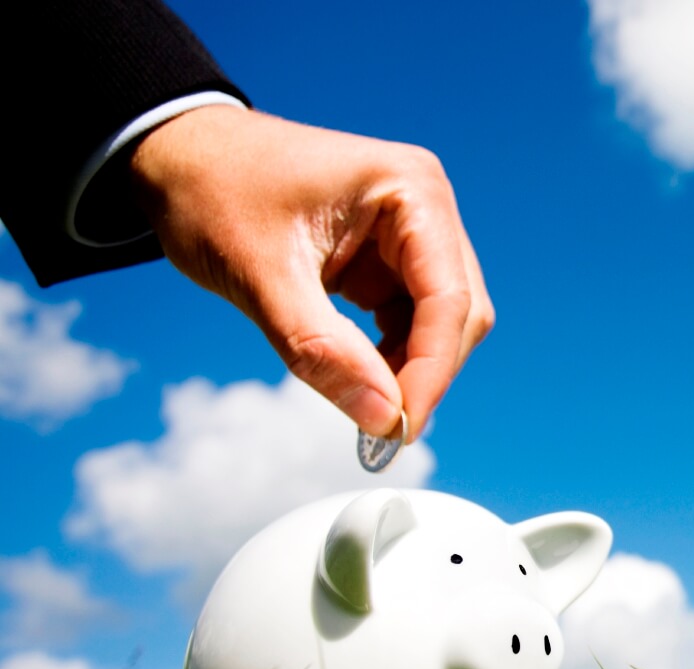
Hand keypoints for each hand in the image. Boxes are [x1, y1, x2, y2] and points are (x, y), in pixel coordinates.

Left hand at [129, 106, 492, 441]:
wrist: (175, 156)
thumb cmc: (211, 189)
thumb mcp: (259, 273)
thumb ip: (321, 349)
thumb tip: (381, 418)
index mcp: (409, 188)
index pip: (448, 296)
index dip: (432, 369)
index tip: (399, 428)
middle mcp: (425, 207)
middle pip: (458, 312)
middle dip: (426, 372)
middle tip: (382, 429)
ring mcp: (411, 232)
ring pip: (441, 322)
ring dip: (411, 368)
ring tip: (366, 406)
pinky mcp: (390, 258)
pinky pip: (411, 320)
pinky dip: (393, 357)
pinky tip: (360, 378)